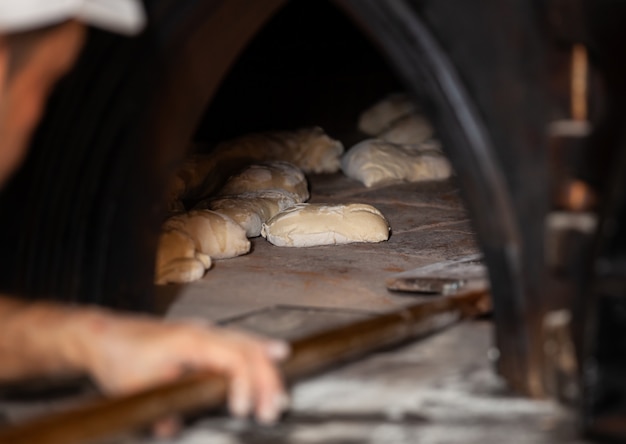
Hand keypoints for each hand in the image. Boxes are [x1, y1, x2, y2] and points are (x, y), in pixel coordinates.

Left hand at [77, 310, 289, 424]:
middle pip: (248, 349)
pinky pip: (239, 342)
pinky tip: (274, 356)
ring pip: (247, 343)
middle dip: (267, 378)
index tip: (243, 409)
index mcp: (189, 340)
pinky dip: (258, 352)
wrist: (104, 334)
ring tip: (280, 393)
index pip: (231, 357)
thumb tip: (176, 427)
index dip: (244, 383)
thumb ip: (161, 408)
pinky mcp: (203, 339)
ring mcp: (205, 332)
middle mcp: (203, 332)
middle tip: (275, 407)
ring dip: (266, 368)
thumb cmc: (119, 354)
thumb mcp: (135, 387)